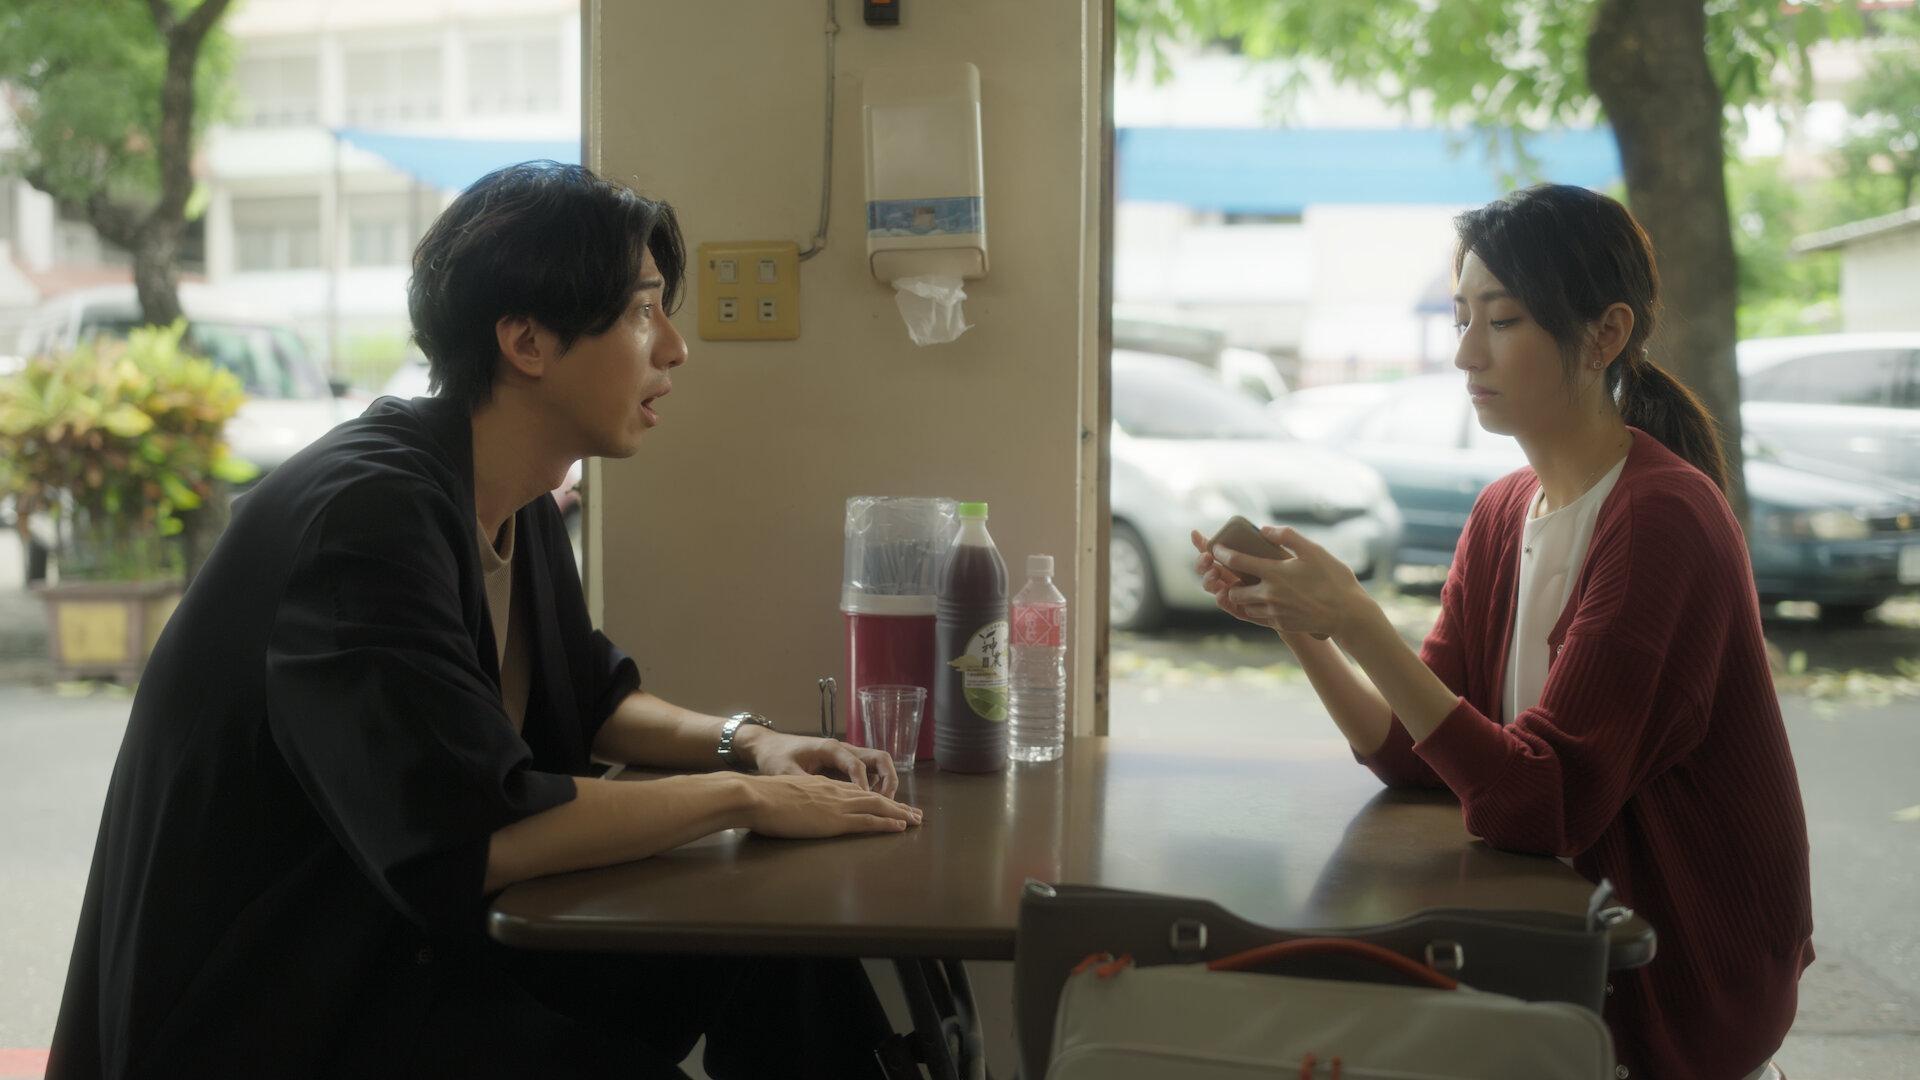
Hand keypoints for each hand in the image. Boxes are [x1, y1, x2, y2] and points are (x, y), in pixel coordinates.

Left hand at [739, 728, 900, 798]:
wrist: (767, 745)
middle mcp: (843, 749)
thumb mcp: (785, 771)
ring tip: (888, 806)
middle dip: (890, 781)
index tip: (867, 803)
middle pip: (879, 759)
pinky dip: (876, 786)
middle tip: (892, 804)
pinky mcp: (843, 764)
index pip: (857, 765)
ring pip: (877, 765)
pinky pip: (868, 773)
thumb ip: (804, 784)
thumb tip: (818, 802)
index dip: (864, 785)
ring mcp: (845, 755)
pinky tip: (874, 803)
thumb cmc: (775, 757)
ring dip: (886, 783)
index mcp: (830, 748)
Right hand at [741, 773, 923, 838]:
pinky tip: (900, 826)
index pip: (855, 792)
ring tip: (916, 819)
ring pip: (877, 806)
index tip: (888, 806)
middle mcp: (834, 791)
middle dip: (896, 806)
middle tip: (915, 814)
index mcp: (822, 786)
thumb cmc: (760, 798)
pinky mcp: (834, 819)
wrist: (754, 795)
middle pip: (873, 796)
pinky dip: (886, 823)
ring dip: (899, 813)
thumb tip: (795, 811)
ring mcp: (836, 805)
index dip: (875, 798)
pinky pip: (867, 820)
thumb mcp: (783, 796)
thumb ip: (796, 802)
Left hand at [1193, 526, 1369, 639]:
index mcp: (1275, 573)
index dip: (1222, 554)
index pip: (1237, 562)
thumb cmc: (1333, 578)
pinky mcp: (1281, 624)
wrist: (1347, 613)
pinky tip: (1260, 601)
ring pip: (1243, 606)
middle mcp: (1269, 595)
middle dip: (1230, 581)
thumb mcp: (1313, 550)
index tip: (1215, 548)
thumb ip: (1287, 536)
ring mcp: (1274, 612)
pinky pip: (1256, 618)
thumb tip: (1263, 529)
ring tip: (1248, 587)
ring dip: (1241, 597)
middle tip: (1235, 573)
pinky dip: (1253, 609)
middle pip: (1234, 590)